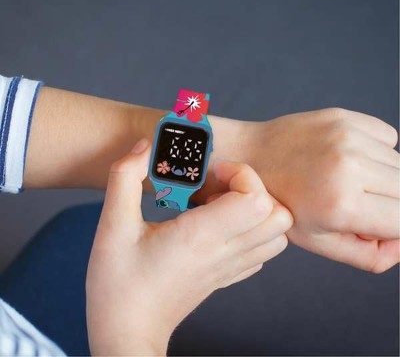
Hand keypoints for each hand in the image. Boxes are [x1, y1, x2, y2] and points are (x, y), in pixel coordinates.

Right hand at [86, 138, 291, 355]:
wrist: (127, 333)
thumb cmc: (117, 284)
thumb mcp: (111, 226)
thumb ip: (125, 178)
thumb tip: (145, 148)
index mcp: (201, 237)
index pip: (256, 199)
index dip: (241, 174)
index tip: (210, 172)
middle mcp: (224, 252)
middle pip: (279, 215)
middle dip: (254, 187)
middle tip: (219, 184)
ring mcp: (230, 268)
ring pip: (278, 235)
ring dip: (257, 209)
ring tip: (222, 202)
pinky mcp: (227, 276)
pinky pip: (262, 251)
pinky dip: (253, 231)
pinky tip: (221, 225)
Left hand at [208, 108, 398, 272]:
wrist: (251, 156)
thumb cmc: (281, 201)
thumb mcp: (317, 241)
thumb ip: (368, 255)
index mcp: (341, 205)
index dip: (395, 229)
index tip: (375, 224)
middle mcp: (349, 167)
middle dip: (393, 203)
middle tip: (361, 203)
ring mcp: (347, 137)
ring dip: (384, 178)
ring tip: (348, 180)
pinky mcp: (345, 116)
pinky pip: (387, 138)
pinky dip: (376, 152)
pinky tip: (345, 158)